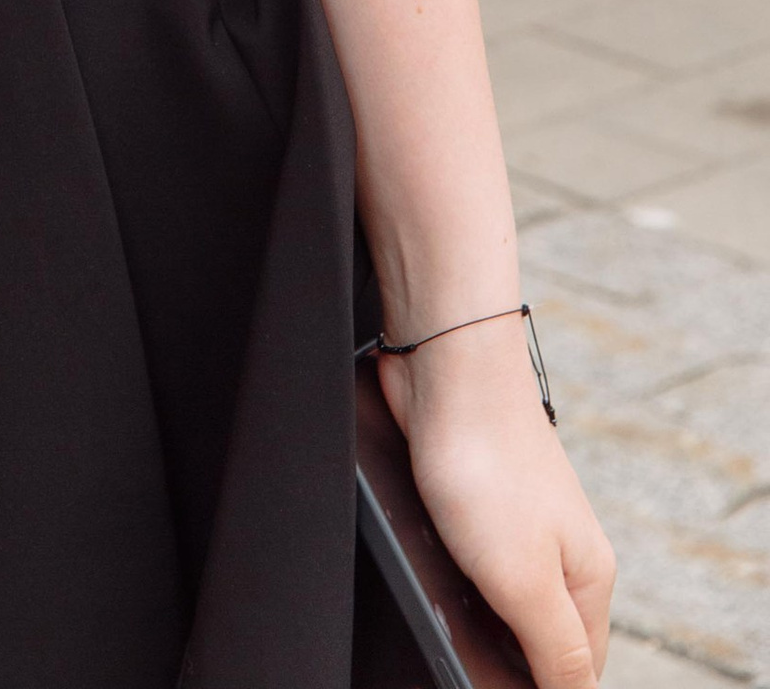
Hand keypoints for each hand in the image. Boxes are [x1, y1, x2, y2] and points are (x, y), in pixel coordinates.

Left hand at [385, 323, 612, 684]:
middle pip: (544, 637)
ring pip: (507, 596)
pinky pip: (475, 556)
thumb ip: (557, 649)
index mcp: (588, 580)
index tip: (489, 679)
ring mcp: (522, 520)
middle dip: (510, 658)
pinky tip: (435, 570)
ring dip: (481, 617)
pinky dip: (458, 574)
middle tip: (465, 649)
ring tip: (448, 611)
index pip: (579, 671)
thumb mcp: (526, 581)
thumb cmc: (488, 465)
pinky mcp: (481, 495)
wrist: (446, 364)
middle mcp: (563, 550)